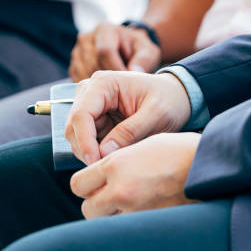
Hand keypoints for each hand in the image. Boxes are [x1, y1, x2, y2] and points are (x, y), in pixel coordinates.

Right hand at [65, 71, 190, 164]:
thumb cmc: (169, 100)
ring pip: (77, 137)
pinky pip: (88, 141)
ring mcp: (91, 105)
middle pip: (74, 126)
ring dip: (91, 152)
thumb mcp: (157, 115)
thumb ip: (131, 132)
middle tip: (106, 168)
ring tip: (116, 161)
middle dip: (86, 150)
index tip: (95, 162)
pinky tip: (116, 156)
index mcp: (104, 83)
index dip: (84, 141)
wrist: (177, 96)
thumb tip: (104, 152)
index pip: (81, 114)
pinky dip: (97, 152)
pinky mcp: (96, 119)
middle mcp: (91, 91)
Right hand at [68, 22, 160, 81]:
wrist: (128, 50)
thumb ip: (143, 61)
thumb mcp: (148, 52)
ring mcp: (77, 52)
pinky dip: (92, 90)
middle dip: (108, 81)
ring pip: (84, 75)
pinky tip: (104, 91)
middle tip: (123, 89)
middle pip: (93, 65)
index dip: (116, 70)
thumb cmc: (139, 50)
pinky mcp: (74, 66)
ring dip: (99, 86)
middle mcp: (87, 39)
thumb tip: (134, 70)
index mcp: (105, 30)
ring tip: (114, 89)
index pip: (104, 51)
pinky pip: (79, 81)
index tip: (127, 82)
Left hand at [70, 132, 200, 217]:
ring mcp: (135, 211)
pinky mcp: (151, 225)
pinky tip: (145, 212)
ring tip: (131, 205)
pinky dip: (132, 224)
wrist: (210, 166)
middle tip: (111, 197)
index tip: (96, 184)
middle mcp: (120, 190)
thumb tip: (103, 175)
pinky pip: (128, 230)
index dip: (86, 185)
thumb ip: (118, 161)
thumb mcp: (143, 146)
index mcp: (115, 166)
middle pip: (87, 208)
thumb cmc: (180, 151)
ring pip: (106, 223)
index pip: (78, 185)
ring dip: (113, 216)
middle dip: (96, 204)